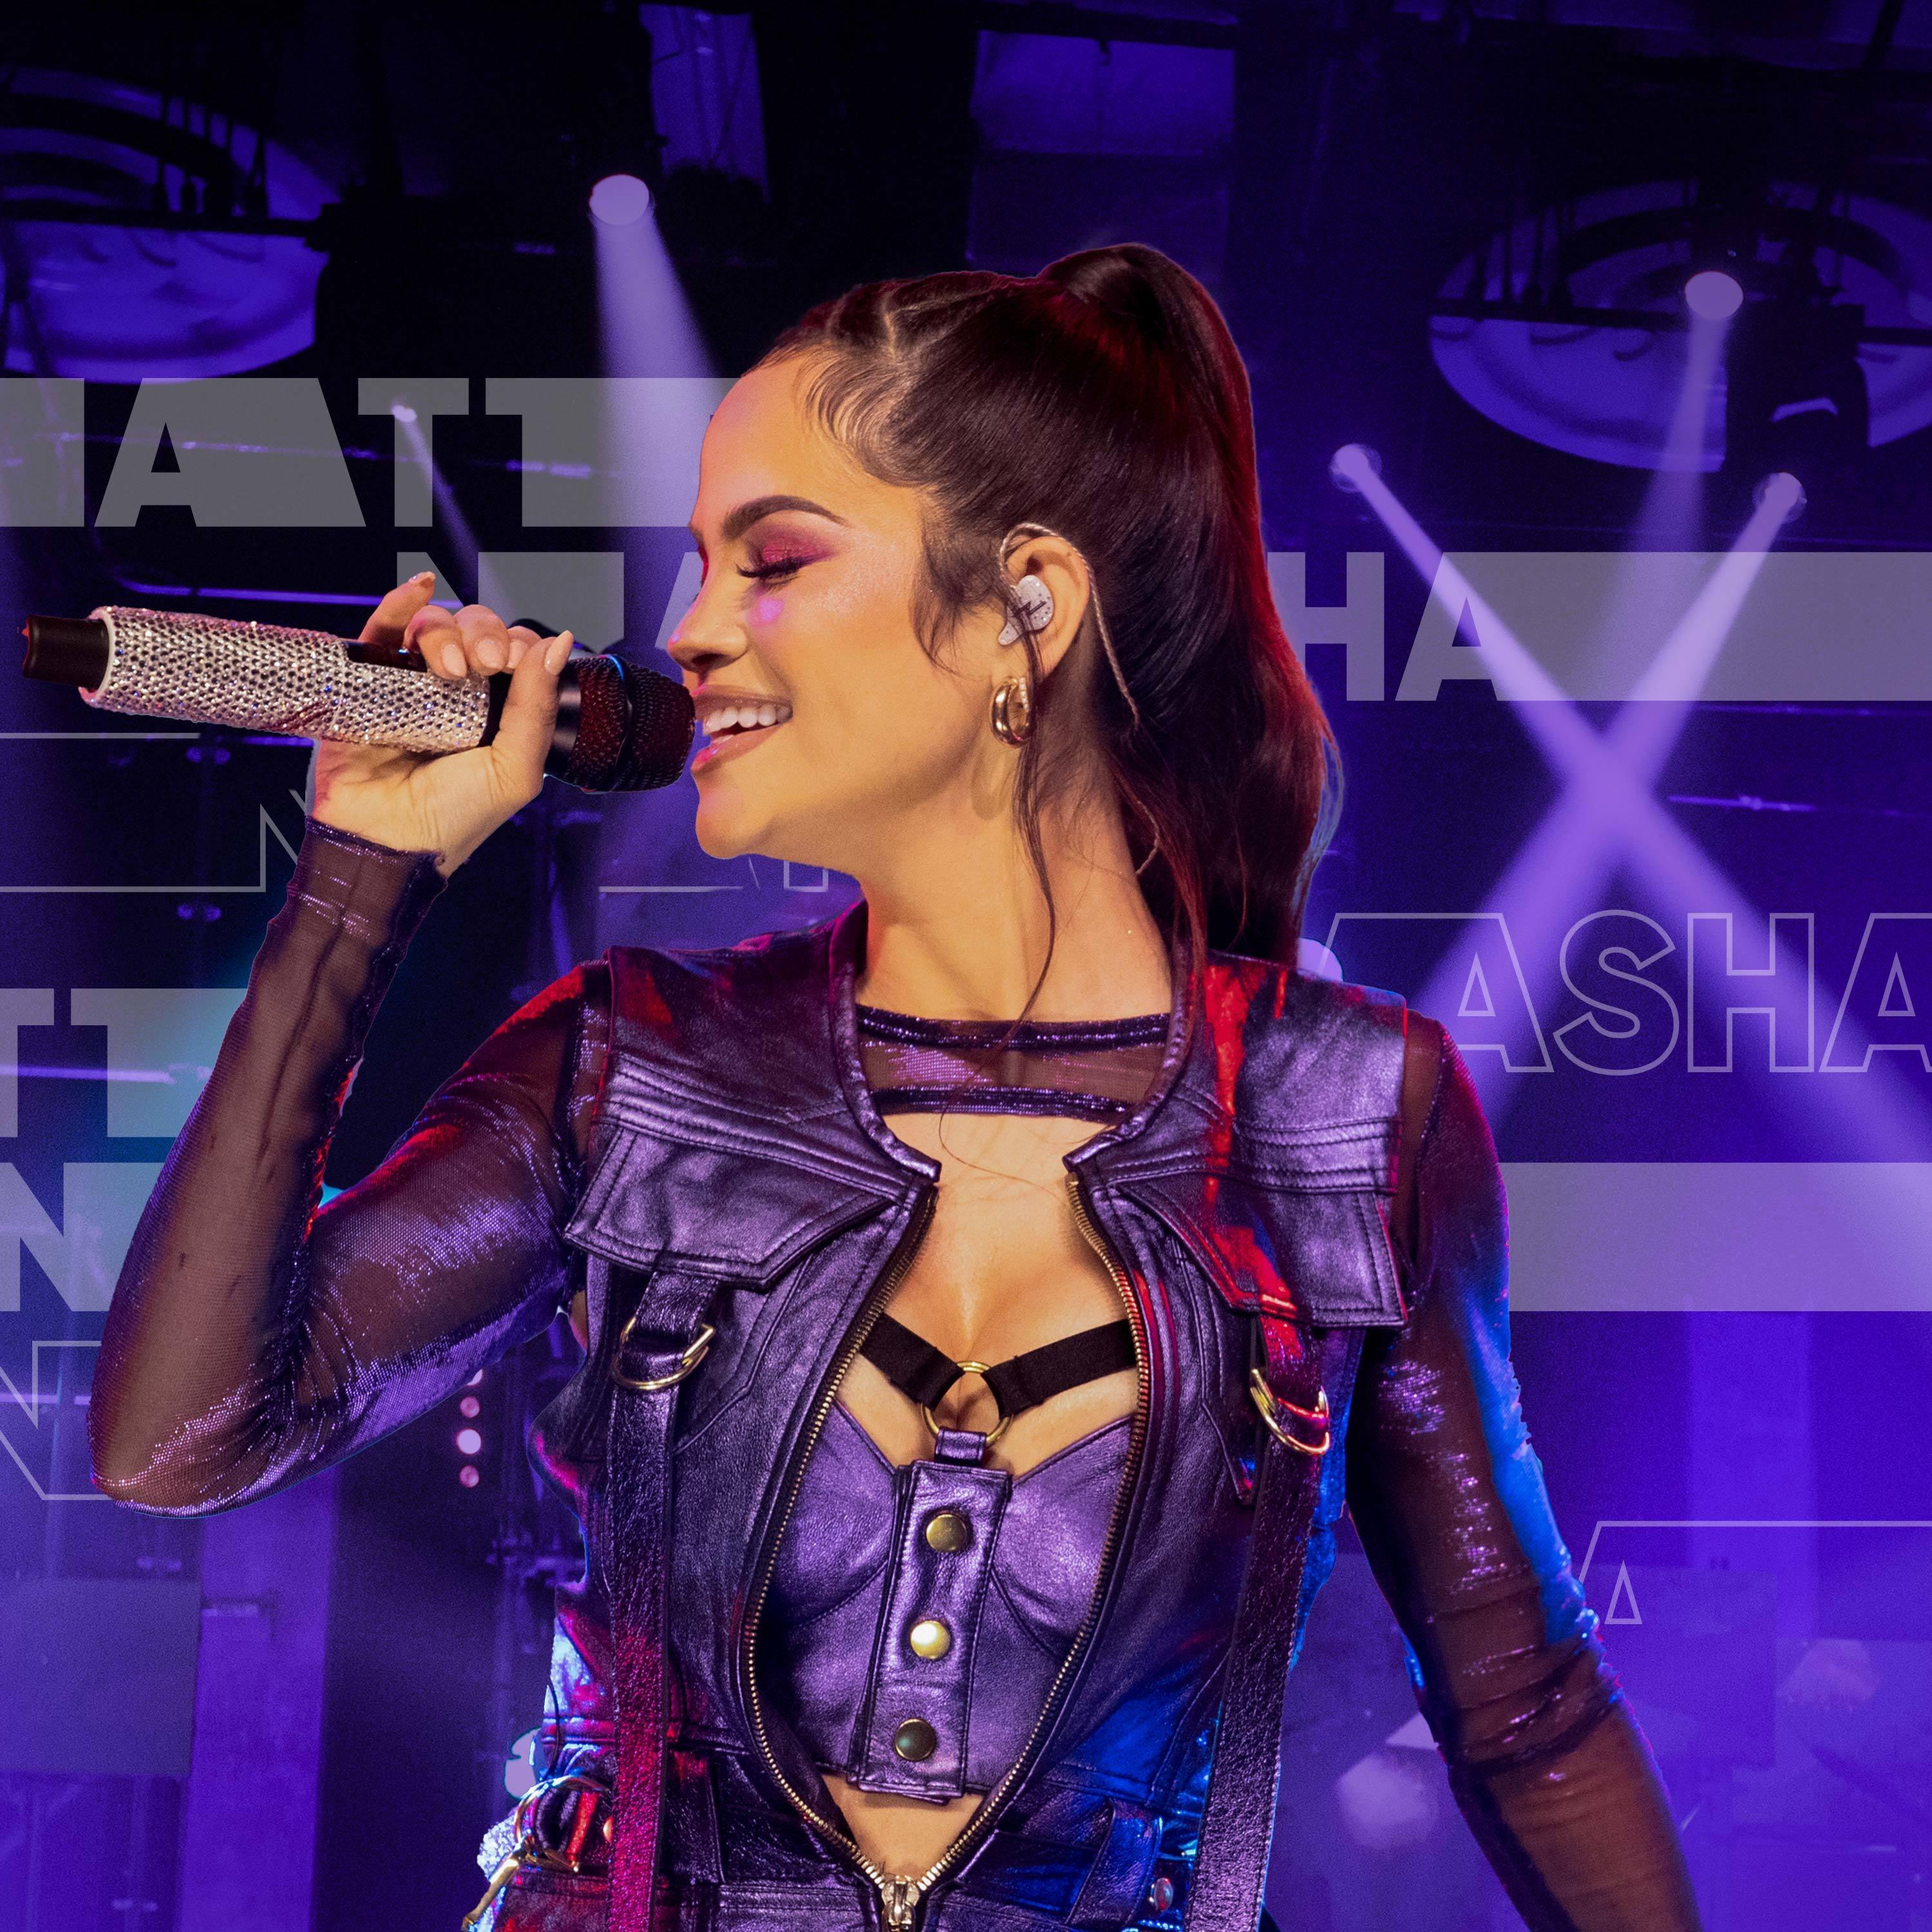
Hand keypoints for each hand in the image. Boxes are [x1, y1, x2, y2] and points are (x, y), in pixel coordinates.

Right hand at [309, 575, 573, 876]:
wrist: (388, 844)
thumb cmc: (455, 819)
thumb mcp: (514, 769)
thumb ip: (538, 707)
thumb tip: (560, 644)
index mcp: (496, 712)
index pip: (512, 654)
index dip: (516, 647)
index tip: (512, 663)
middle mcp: (455, 694)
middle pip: (474, 632)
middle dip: (483, 636)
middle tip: (484, 664)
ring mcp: (410, 685)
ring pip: (433, 628)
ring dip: (445, 633)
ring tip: (446, 669)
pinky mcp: (366, 683)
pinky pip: (383, 631)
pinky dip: (401, 602)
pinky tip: (417, 586)